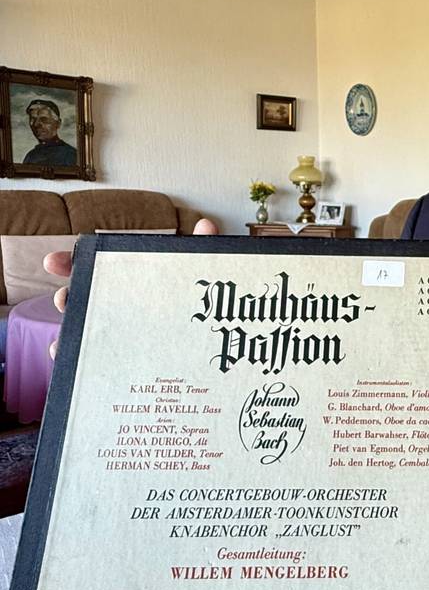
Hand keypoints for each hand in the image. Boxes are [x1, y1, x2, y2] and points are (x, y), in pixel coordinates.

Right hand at [44, 218, 218, 357]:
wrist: (216, 348)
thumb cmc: (200, 305)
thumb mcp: (202, 276)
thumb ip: (203, 250)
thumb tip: (205, 225)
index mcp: (134, 282)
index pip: (96, 267)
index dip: (72, 263)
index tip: (52, 262)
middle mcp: (120, 307)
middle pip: (84, 300)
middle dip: (67, 299)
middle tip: (65, 300)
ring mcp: (118, 335)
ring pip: (84, 333)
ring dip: (70, 335)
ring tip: (63, 341)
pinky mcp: (121, 363)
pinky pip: (92, 363)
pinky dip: (78, 363)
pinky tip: (73, 364)